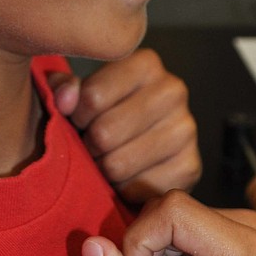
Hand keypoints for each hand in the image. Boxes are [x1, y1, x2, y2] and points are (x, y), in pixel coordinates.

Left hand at [46, 50, 200, 202]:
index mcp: (146, 63)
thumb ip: (64, 90)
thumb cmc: (105, 118)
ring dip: (104, 170)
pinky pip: (138, 189)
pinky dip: (125, 191)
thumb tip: (64, 99)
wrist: (142, 153)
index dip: (76, 117)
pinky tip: (128, 179)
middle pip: (105, 132)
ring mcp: (186, 129)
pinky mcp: (191, 166)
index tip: (80, 121)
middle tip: (93, 148)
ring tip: (108, 162)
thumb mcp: (80, 97)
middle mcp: (173, 90)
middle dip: (89, 147)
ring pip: (118, 164)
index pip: (92, 96)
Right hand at [82, 191, 255, 255]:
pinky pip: (180, 226)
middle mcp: (254, 231)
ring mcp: (247, 232)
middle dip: (144, 253)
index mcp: (247, 251)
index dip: (139, 244)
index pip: (171, 209)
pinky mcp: (234, 237)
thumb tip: (90, 243)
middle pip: (170, 210)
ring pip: (171, 217)